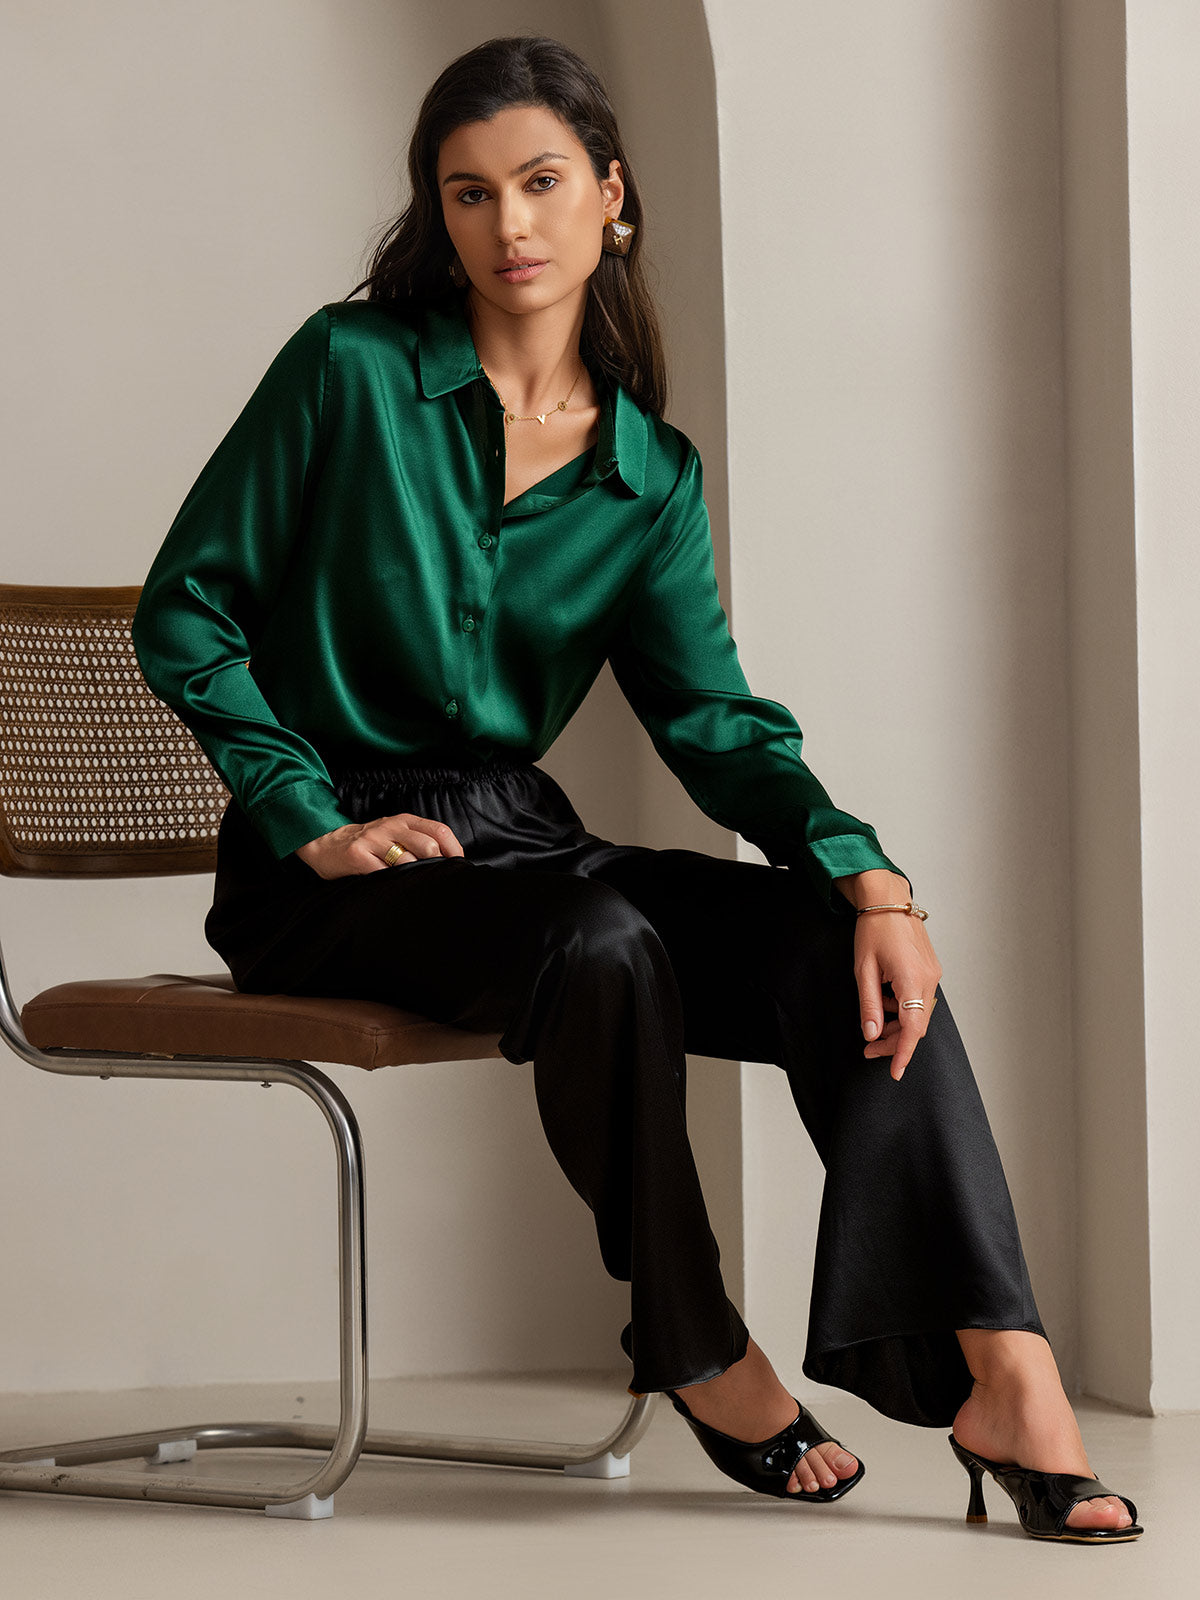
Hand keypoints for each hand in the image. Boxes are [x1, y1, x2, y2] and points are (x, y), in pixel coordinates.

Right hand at [296, 812, 465, 879]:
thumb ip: (418, 841)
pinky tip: (390, 887)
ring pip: (408, 861)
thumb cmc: (368, 844)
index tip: (458, 867)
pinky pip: (384, 873)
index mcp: (405, 821)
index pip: (440, 830)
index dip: (454, 850)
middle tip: (431, 880)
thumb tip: (448, 862)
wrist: (326, 844)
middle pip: (428, 847)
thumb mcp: (394, 833)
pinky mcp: (358, 855)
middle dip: (434, 867)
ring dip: (413, 878)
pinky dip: (392, 883)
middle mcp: (391, 826)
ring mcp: (374, 840)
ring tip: (410, 885)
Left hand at [837, 870, 942, 1080]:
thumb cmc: (873, 929)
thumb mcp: (863, 970)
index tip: (896, 1073)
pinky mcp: (930, 970)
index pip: (912, 1029)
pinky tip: (885, 1002)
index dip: (903, 1053)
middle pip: (916, 1025)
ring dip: (897, 1025)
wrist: (887, 900)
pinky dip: (903, 1009)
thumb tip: (872, 1034)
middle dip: (893, 1041)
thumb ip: (869, 1005)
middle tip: (868, 1050)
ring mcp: (932, 974)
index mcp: (911, 979)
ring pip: (918, 1014)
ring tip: (874, 1022)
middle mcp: (928, 979)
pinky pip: (919, 999)